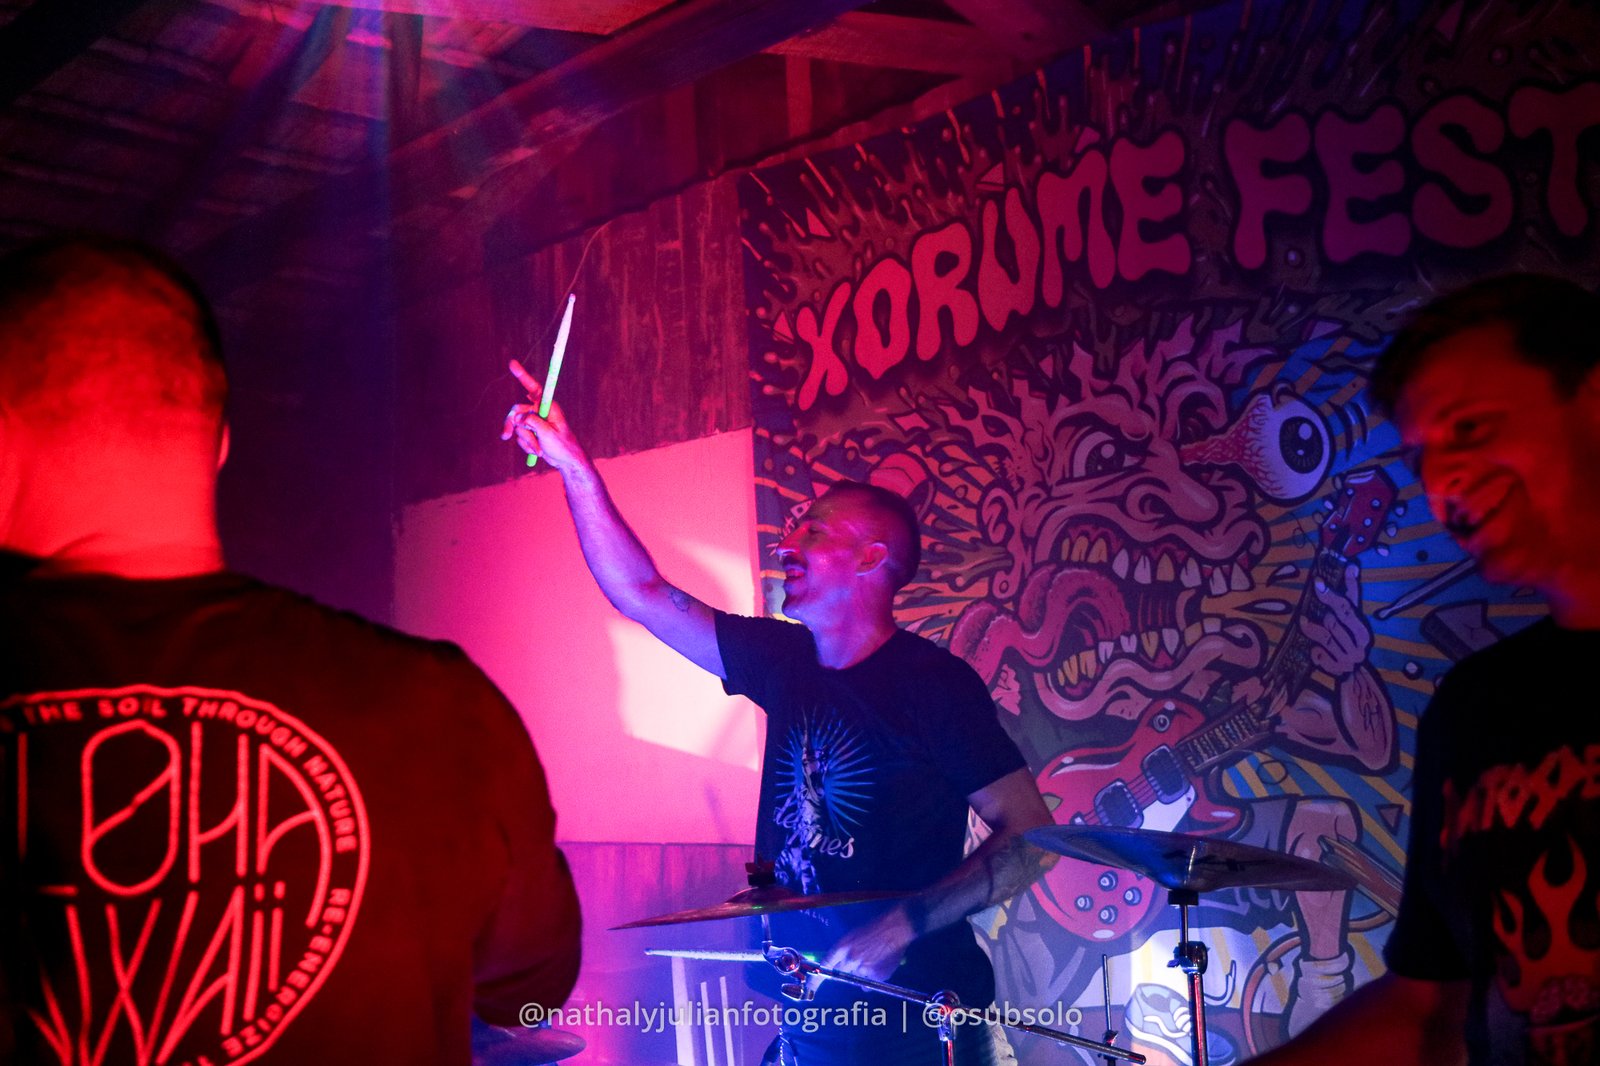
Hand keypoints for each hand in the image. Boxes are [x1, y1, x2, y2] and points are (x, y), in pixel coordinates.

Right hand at [501, 360, 588, 472]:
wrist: (566, 461)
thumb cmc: (562, 445)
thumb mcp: (548, 432)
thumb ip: (532, 422)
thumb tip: (517, 417)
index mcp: (547, 406)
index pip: (533, 388)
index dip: (522, 375)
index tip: (512, 363)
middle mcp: (538, 411)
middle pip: (516, 410)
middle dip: (512, 424)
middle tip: (506, 435)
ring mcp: (533, 422)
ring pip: (517, 426)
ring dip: (526, 440)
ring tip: (538, 449)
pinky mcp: (530, 432)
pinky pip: (519, 436)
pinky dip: (526, 445)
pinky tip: (537, 451)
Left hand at [821, 905, 916, 983]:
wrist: (894, 928)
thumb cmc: (873, 929)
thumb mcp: (852, 936)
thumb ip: (844, 952)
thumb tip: (840, 965)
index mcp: (842, 947)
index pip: (825, 965)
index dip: (816, 979)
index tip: (810, 988)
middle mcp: (850, 959)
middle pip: (841, 973)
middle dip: (847, 969)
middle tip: (860, 959)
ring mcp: (863, 968)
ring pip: (857, 978)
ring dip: (862, 972)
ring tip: (874, 958)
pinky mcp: (875, 975)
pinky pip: (869, 984)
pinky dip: (873, 977)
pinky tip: (880, 965)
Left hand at [1300, 563, 1371, 678]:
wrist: (1354, 674)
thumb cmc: (1349, 638)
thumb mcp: (1351, 619)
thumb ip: (1350, 596)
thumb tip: (1351, 566)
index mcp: (1363, 628)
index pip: (1348, 606)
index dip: (1334, 592)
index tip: (1318, 580)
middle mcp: (1360, 643)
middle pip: (1336, 620)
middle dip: (1324, 609)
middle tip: (1312, 600)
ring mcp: (1350, 657)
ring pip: (1325, 637)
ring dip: (1312, 629)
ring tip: (1304, 623)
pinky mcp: (1339, 669)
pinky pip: (1319, 655)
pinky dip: (1315, 651)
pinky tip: (1315, 650)